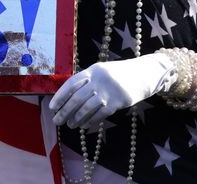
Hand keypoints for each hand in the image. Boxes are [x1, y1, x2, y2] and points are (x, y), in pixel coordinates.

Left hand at [49, 53, 174, 129]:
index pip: (71, 84)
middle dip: (65, 111)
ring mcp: (109, 91)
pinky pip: (100, 114)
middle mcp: (99, 80)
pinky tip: (83, 126)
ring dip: (76, 118)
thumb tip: (66, 98)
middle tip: (57, 121)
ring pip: (87, 108)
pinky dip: (90, 121)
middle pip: (77, 98)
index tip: (52, 107)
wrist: (144, 74)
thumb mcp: (101, 72)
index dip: (60, 96)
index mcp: (92, 71)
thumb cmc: (117, 75)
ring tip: (70, 125)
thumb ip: (86, 82)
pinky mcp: (119, 101)